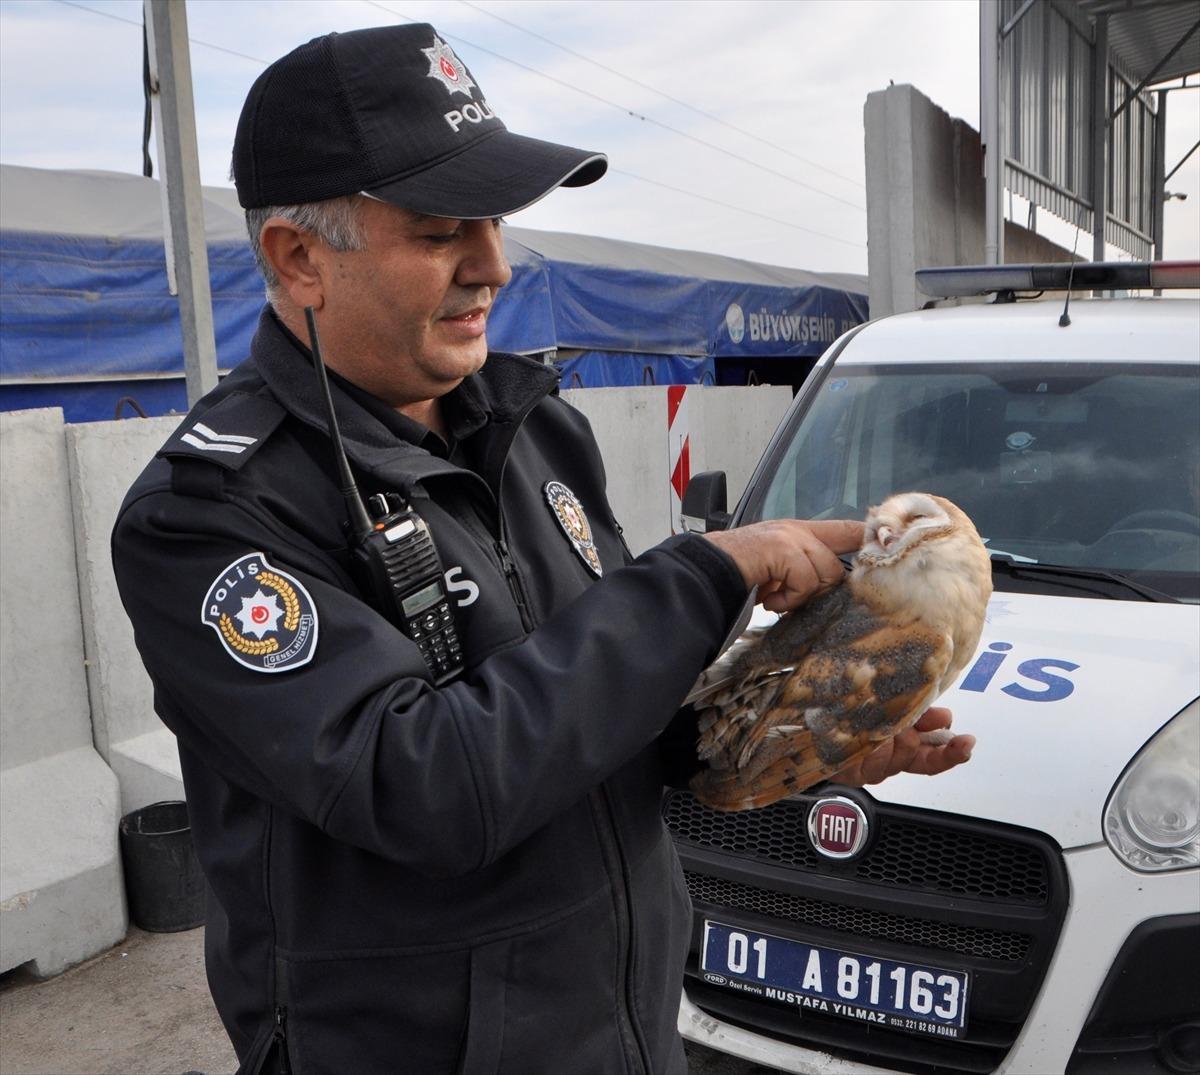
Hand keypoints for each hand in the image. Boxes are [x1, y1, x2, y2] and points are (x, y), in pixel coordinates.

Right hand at [703, 519, 863, 612]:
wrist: (704, 571)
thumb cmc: (735, 575)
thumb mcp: (776, 571)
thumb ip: (802, 573)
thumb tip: (831, 588)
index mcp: (797, 532)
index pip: (846, 529)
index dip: (869, 535)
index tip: (890, 538)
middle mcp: (797, 530)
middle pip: (838, 565)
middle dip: (817, 588)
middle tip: (787, 594)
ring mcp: (791, 537)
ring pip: (824, 575)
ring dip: (798, 595)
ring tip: (772, 595)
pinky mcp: (784, 549)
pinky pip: (804, 583)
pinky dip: (786, 599)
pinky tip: (767, 597)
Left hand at [829, 708, 974, 785]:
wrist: (811, 719)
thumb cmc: (853, 710)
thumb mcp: (892, 707)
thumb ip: (919, 715)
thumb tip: (945, 718)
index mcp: (904, 749)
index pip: (933, 759)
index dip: (952, 754)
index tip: (967, 743)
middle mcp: (890, 763)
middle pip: (917, 759)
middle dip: (919, 740)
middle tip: (922, 731)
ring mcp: (870, 769)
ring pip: (892, 757)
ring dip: (889, 738)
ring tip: (877, 725)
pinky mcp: (849, 772)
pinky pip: (866, 760)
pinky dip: (869, 746)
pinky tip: (865, 738)